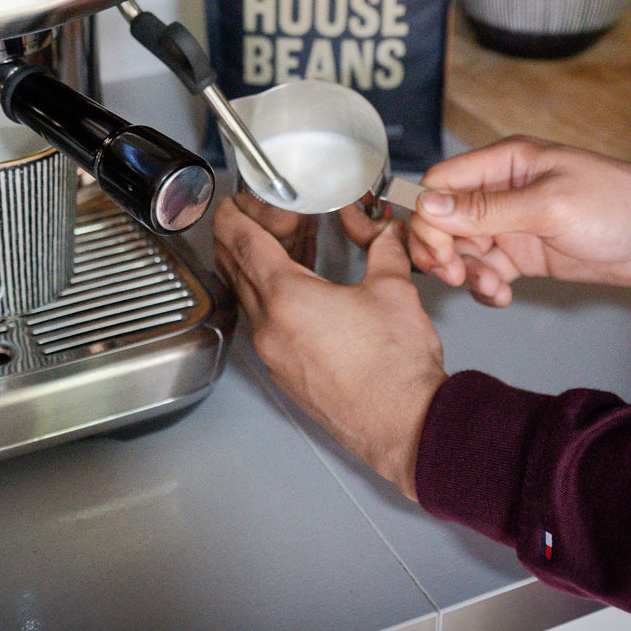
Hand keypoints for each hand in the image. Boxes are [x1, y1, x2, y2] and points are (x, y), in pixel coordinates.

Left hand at [213, 197, 446, 499]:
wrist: (405, 424)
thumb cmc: (395, 368)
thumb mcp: (393, 290)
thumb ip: (385, 252)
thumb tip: (386, 235)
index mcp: (287, 298)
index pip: (243, 245)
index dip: (232, 219)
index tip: (225, 206)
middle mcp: (270, 328)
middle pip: (237, 272)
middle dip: (234, 242)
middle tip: (239, 222)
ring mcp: (275, 356)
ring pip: (250, 302)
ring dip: (252, 273)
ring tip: (268, 254)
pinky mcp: (287, 376)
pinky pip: (265, 328)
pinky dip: (269, 304)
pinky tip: (293, 299)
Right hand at [408, 137, 630, 306]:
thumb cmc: (619, 204)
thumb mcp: (548, 205)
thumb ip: (486, 209)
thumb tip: (429, 205)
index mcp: (504, 163)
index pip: (440, 183)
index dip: (428, 216)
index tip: (440, 248)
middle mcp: (501, 192)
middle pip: (443, 219)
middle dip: (441, 249)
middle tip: (455, 273)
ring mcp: (512, 224)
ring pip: (461, 249)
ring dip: (465, 273)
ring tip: (490, 287)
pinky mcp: (524, 254)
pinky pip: (486, 270)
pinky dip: (485, 287)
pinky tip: (501, 295)